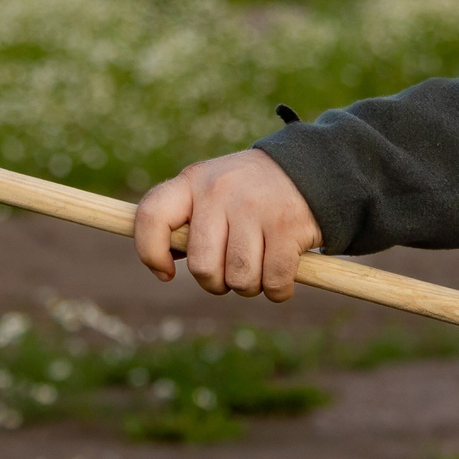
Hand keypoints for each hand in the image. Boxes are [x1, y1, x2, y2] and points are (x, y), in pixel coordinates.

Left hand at [133, 149, 321, 301]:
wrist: (309, 168)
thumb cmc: (249, 192)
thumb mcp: (212, 189)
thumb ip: (186, 221)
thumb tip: (163, 266)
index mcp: (194, 180)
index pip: (151, 216)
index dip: (150, 253)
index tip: (166, 273)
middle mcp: (220, 190)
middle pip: (202, 267)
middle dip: (216, 283)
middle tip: (230, 270)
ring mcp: (255, 207)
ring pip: (239, 280)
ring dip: (249, 286)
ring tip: (258, 265)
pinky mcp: (287, 227)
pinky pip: (274, 283)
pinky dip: (278, 290)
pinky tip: (281, 273)